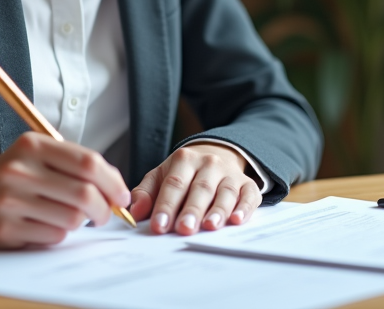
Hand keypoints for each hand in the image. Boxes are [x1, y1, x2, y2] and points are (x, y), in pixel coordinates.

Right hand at [0, 132, 130, 248]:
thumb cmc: (9, 173)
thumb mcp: (35, 153)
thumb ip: (73, 163)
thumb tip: (115, 188)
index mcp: (33, 146)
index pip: (88, 163)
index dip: (113, 181)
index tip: (121, 195)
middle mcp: (20, 171)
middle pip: (84, 194)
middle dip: (104, 208)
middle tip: (105, 213)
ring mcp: (11, 201)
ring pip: (71, 219)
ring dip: (81, 222)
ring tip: (73, 217)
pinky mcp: (5, 229)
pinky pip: (52, 236)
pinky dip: (60, 233)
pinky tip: (50, 225)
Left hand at [129, 143, 261, 235]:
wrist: (216, 154)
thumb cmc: (184, 173)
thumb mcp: (161, 176)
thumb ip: (146, 193)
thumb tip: (135, 212)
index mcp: (184, 160)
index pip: (174, 184)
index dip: (166, 205)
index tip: (159, 226)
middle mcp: (209, 163)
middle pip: (200, 188)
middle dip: (192, 210)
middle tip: (184, 229)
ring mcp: (230, 173)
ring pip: (225, 192)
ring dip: (218, 210)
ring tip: (210, 226)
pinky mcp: (247, 184)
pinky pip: (249, 195)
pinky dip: (244, 208)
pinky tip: (237, 219)